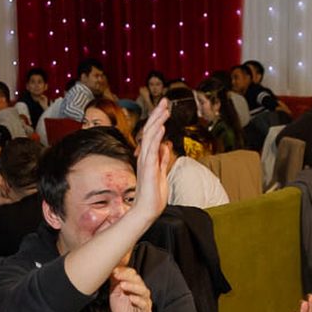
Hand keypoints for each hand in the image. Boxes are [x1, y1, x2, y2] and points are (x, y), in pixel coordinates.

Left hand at [107, 266, 152, 311]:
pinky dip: (138, 301)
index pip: (132, 274)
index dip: (123, 271)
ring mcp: (145, 301)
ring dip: (132, 287)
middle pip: (137, 280)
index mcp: (134, 286)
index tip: (114, 271)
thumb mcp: (115, 295)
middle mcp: (141, 292)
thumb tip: (111, 271)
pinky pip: (144, 304)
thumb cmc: (123, 311)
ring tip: (123, 286)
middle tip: (117, 275)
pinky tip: (131, 299)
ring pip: (143, 290)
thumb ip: (115, 284)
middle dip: (127, 277)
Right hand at [130, 99, 172, 220]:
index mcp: (148, 157)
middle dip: (157, 115)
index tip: (165, 108)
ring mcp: (145, 162)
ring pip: (149, 136)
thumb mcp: (162, 173)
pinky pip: (151, 150)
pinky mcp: (148, 169)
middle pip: (149, 131)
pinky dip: (156, 137)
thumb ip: (163, 159)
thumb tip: (166, 146)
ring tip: (164, 109)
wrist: (147, 211)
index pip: (152, 134)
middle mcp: (144, 157)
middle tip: (165, 101)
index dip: (158, 120)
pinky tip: (161, 127)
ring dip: (157, 121)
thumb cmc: (153, 195)